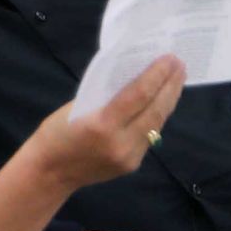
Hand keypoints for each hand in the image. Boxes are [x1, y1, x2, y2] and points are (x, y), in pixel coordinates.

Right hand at [14, 57, 181, 188]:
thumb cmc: (57, 133)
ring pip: (157, 124)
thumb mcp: (79, 107)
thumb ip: (109, 97)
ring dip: (168, 100)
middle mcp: (121, 143)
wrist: (49, 173)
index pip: (140, 95)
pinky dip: (156, 117)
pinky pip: (149, 136)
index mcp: (103, 125)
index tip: (170, 58)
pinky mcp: (132, 164)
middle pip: (156, 110)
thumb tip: (136, 78)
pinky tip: (162, 102)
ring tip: (176, 80)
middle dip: (171, 85)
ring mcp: (129, 157)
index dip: (158, 75)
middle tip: (180, 65)